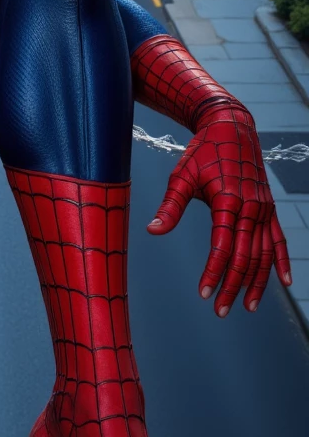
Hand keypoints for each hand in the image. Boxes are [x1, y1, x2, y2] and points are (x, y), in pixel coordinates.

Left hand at [147, 103, 291, 313]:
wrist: (231, 127)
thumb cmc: (203, 151)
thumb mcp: (182, 175)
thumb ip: (170, 206)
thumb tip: (152, 230)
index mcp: (228, 201)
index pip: (222, 248)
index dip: (213, 273)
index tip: (204, 294)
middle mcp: (251, 208)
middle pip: (244, 257)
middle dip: (232, 286)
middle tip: (220, 310)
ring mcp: (263, 209)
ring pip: (263, 253)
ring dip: (257, 282)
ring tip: (247, 306)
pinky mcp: (269, 208)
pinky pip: (278, 239)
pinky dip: (281, 262)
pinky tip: (285, 283)